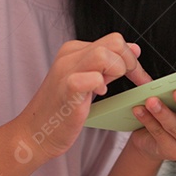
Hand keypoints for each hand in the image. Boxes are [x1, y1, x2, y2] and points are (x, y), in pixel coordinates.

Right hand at [14, 32, 151, 161]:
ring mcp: (66, 70)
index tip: (140, 79)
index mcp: (75, 51)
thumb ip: (109, 66)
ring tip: (108, 88)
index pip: (115, 41)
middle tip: (133, 83)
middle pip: (115, 42)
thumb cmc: (62, 112)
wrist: (35, 134)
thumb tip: (134, 49)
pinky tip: (97, 94)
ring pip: (105, 54)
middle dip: (131, 64)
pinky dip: (100, 86)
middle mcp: (70, 55)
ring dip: (116, 71)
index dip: (132, 59)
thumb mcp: (88, 82)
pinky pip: (93, 77)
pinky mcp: (67, 88)